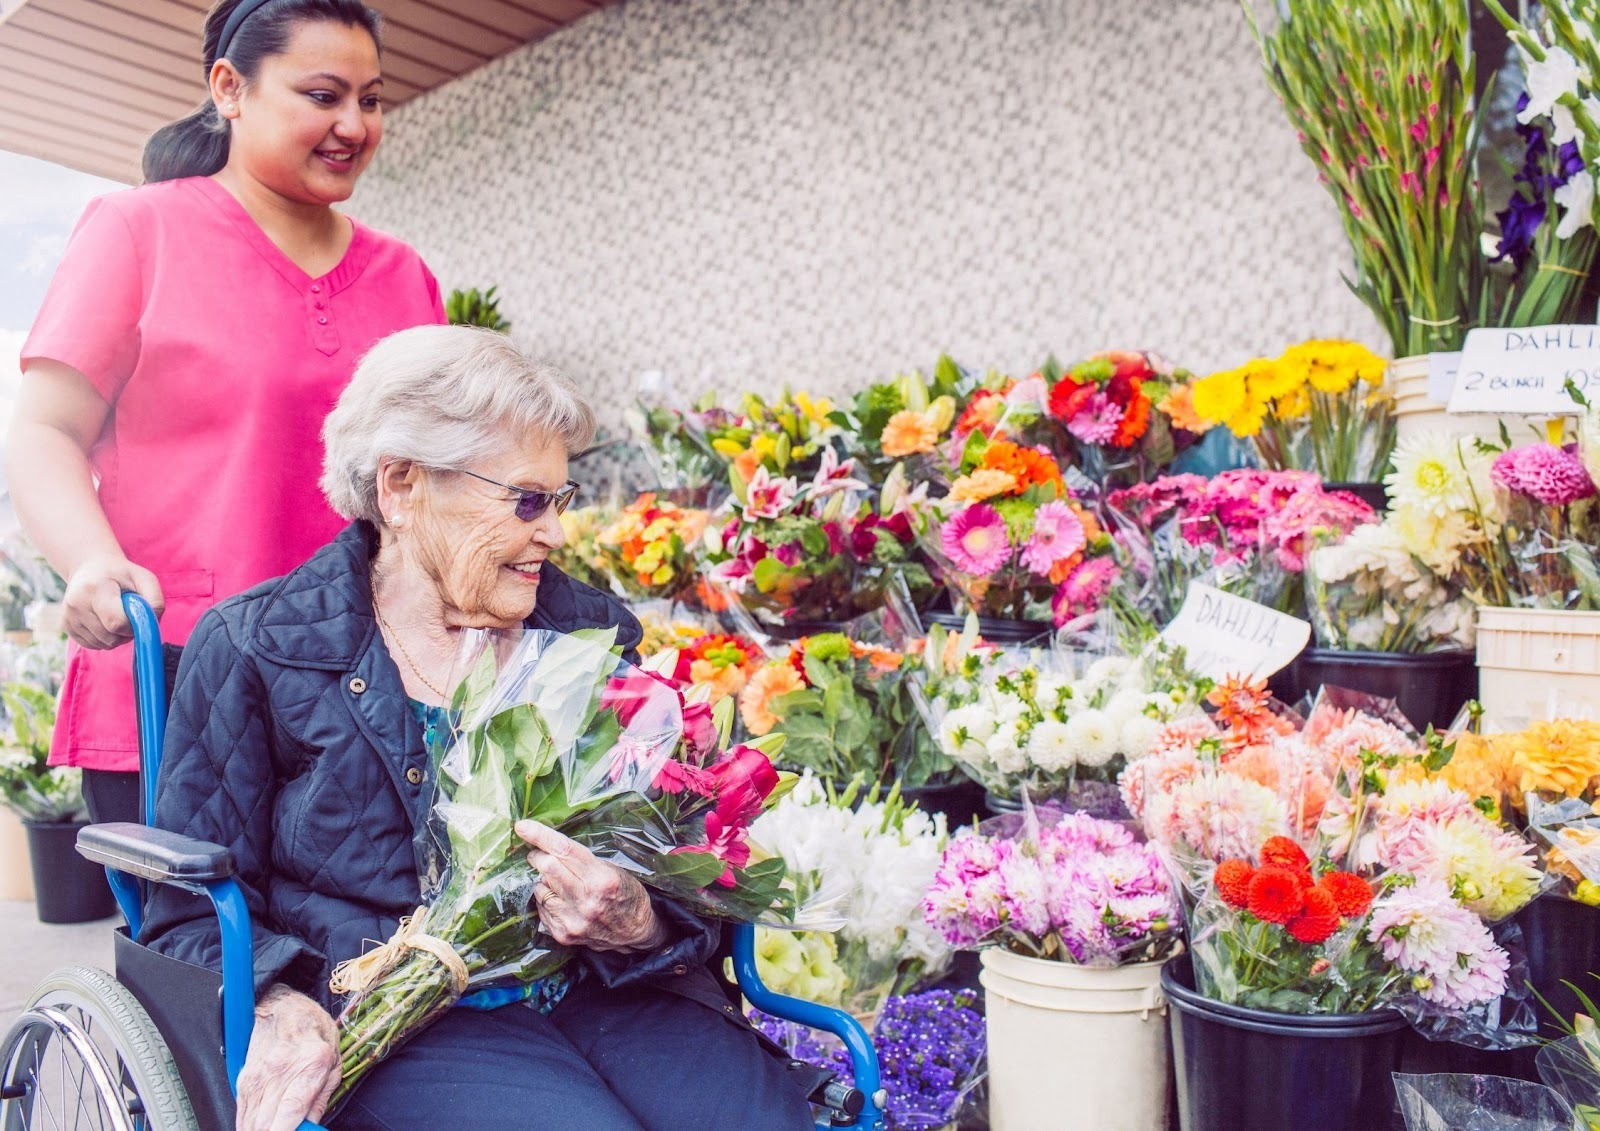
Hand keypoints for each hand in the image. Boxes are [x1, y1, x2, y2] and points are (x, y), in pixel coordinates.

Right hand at [60, 553, 162, 648]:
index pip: (116, 623)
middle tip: (128, 615)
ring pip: (102, 644)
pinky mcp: (65, 626)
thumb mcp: (144, 578)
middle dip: (126, 632)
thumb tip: (150, 625)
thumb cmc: (122, 575)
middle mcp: (77, 603)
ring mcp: (68, 616)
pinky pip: (92, 645)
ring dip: (116, 637)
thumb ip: (154, 600)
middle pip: (110, 638)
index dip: (132, 626)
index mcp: (96, 588)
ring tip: (116, 616)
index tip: (135, 614)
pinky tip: (104, 621)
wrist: (90, 568)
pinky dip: (104, 639)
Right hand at [234, 984, 339, 1130]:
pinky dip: (249, 1125)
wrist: (284, 1006)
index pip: (291, 1112)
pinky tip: (259, 1127)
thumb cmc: (314, 1031)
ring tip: (275, 1128)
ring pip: (251, 1121)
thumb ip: (321, 1100)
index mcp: (311, 1064)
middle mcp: (281, 1070)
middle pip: (267, 1122)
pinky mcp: (244, 1079)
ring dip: (259, 1130)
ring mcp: (258, 1075)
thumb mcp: (333, 1062)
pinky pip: (242, 1112)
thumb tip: (311, 1128)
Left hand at [516, 819, 668, 952]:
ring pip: (539, 888)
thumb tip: (550, 849)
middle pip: (547, 868)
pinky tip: (560, 899)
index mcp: (601, 879)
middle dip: (538, 856)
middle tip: (539, 854)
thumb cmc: (626, 894)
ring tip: (559, 882)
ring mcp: (572, 920)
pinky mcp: (562, 934)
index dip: (540, 836)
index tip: (522, 826)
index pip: (564, 851)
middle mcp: (585, 900)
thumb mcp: (613, 870)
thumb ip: (582, 861)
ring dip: (543, 880)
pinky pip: (541, 908)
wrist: (634, 933)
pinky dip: (546, 898)